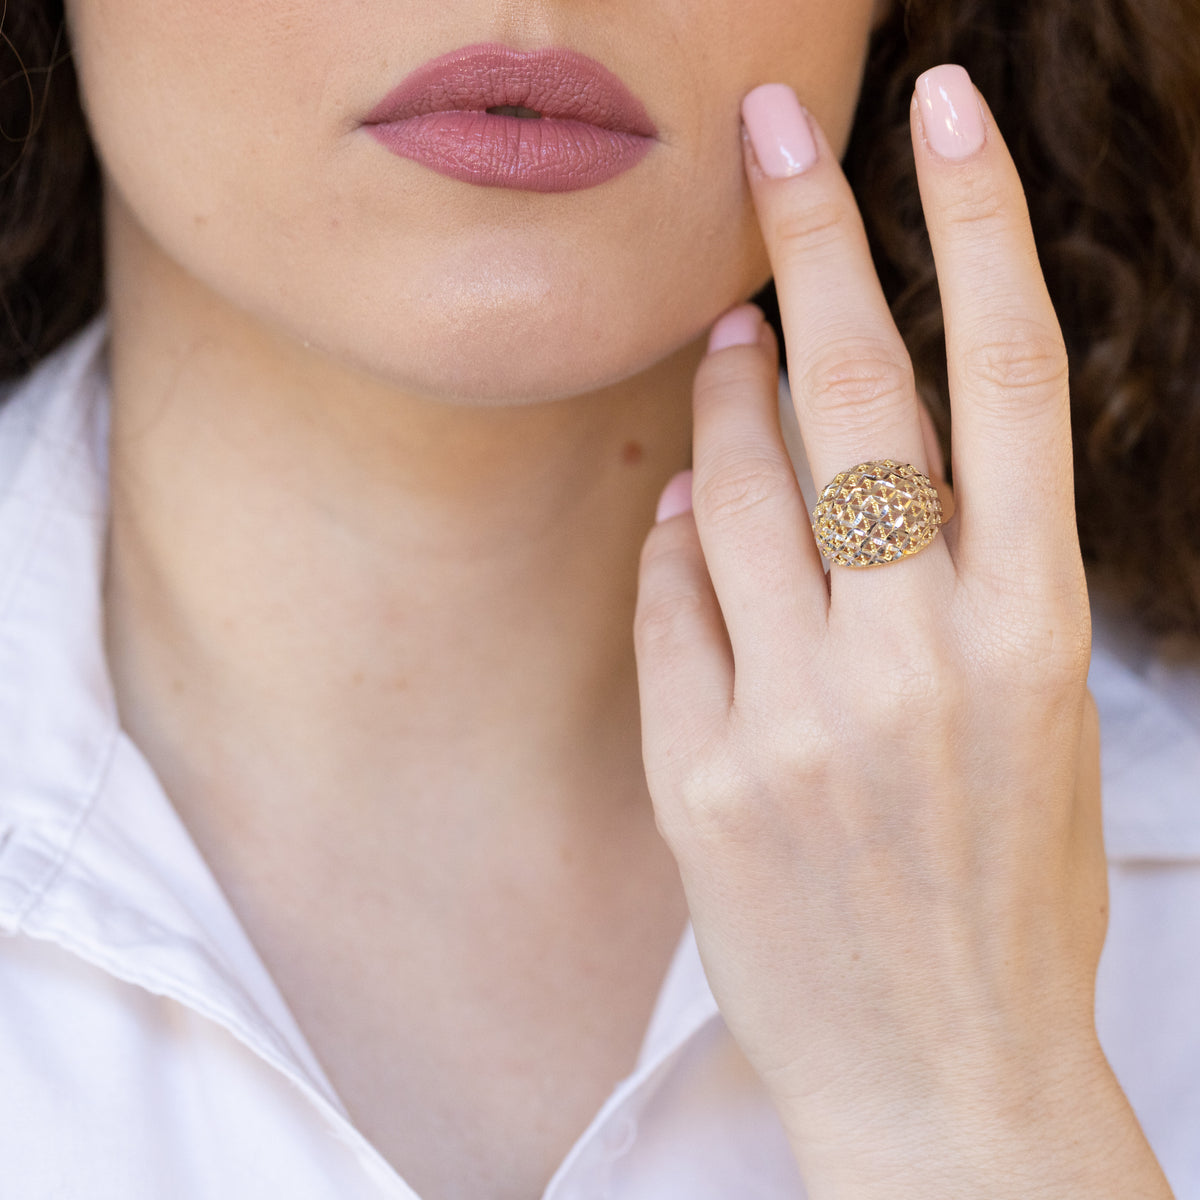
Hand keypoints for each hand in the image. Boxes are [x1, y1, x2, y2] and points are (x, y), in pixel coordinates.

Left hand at [635, 66, 1169, 1196]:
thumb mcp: (1033, 729)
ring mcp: (801, 716)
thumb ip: (955, 586)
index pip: (1007, 376)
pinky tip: (677, 509)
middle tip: (768, 134)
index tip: (938, 112)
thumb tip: (818, 454)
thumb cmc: (1004, 900)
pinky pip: (669, 604)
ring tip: (719, 331)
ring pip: (736, 485)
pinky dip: (672, 539)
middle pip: (858, 390)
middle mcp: (919, 655)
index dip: (974, 223)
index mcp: (1035, 634)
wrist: (945, 1083)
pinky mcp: (704, 778)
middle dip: (810, 234)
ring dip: (723, 392)